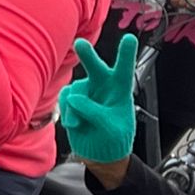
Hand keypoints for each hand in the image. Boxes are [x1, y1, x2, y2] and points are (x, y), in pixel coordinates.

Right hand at [57, 34, 138, 168]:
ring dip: (74, 107)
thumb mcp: (111, 128)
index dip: (126, 55)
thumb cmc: (114, 140)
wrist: (100, 155)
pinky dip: (67, 112)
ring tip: (78, 123)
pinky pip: (65, 99)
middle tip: (80, 44)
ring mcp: (87, 93)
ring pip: (75, 89)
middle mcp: (104, 88)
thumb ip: (94, 111)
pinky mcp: (72, 102)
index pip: (124, 71)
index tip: (129, 39)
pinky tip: (74, 124)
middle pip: (95, 67)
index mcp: (121, 92)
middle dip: (88, 55)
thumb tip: (74, 98)